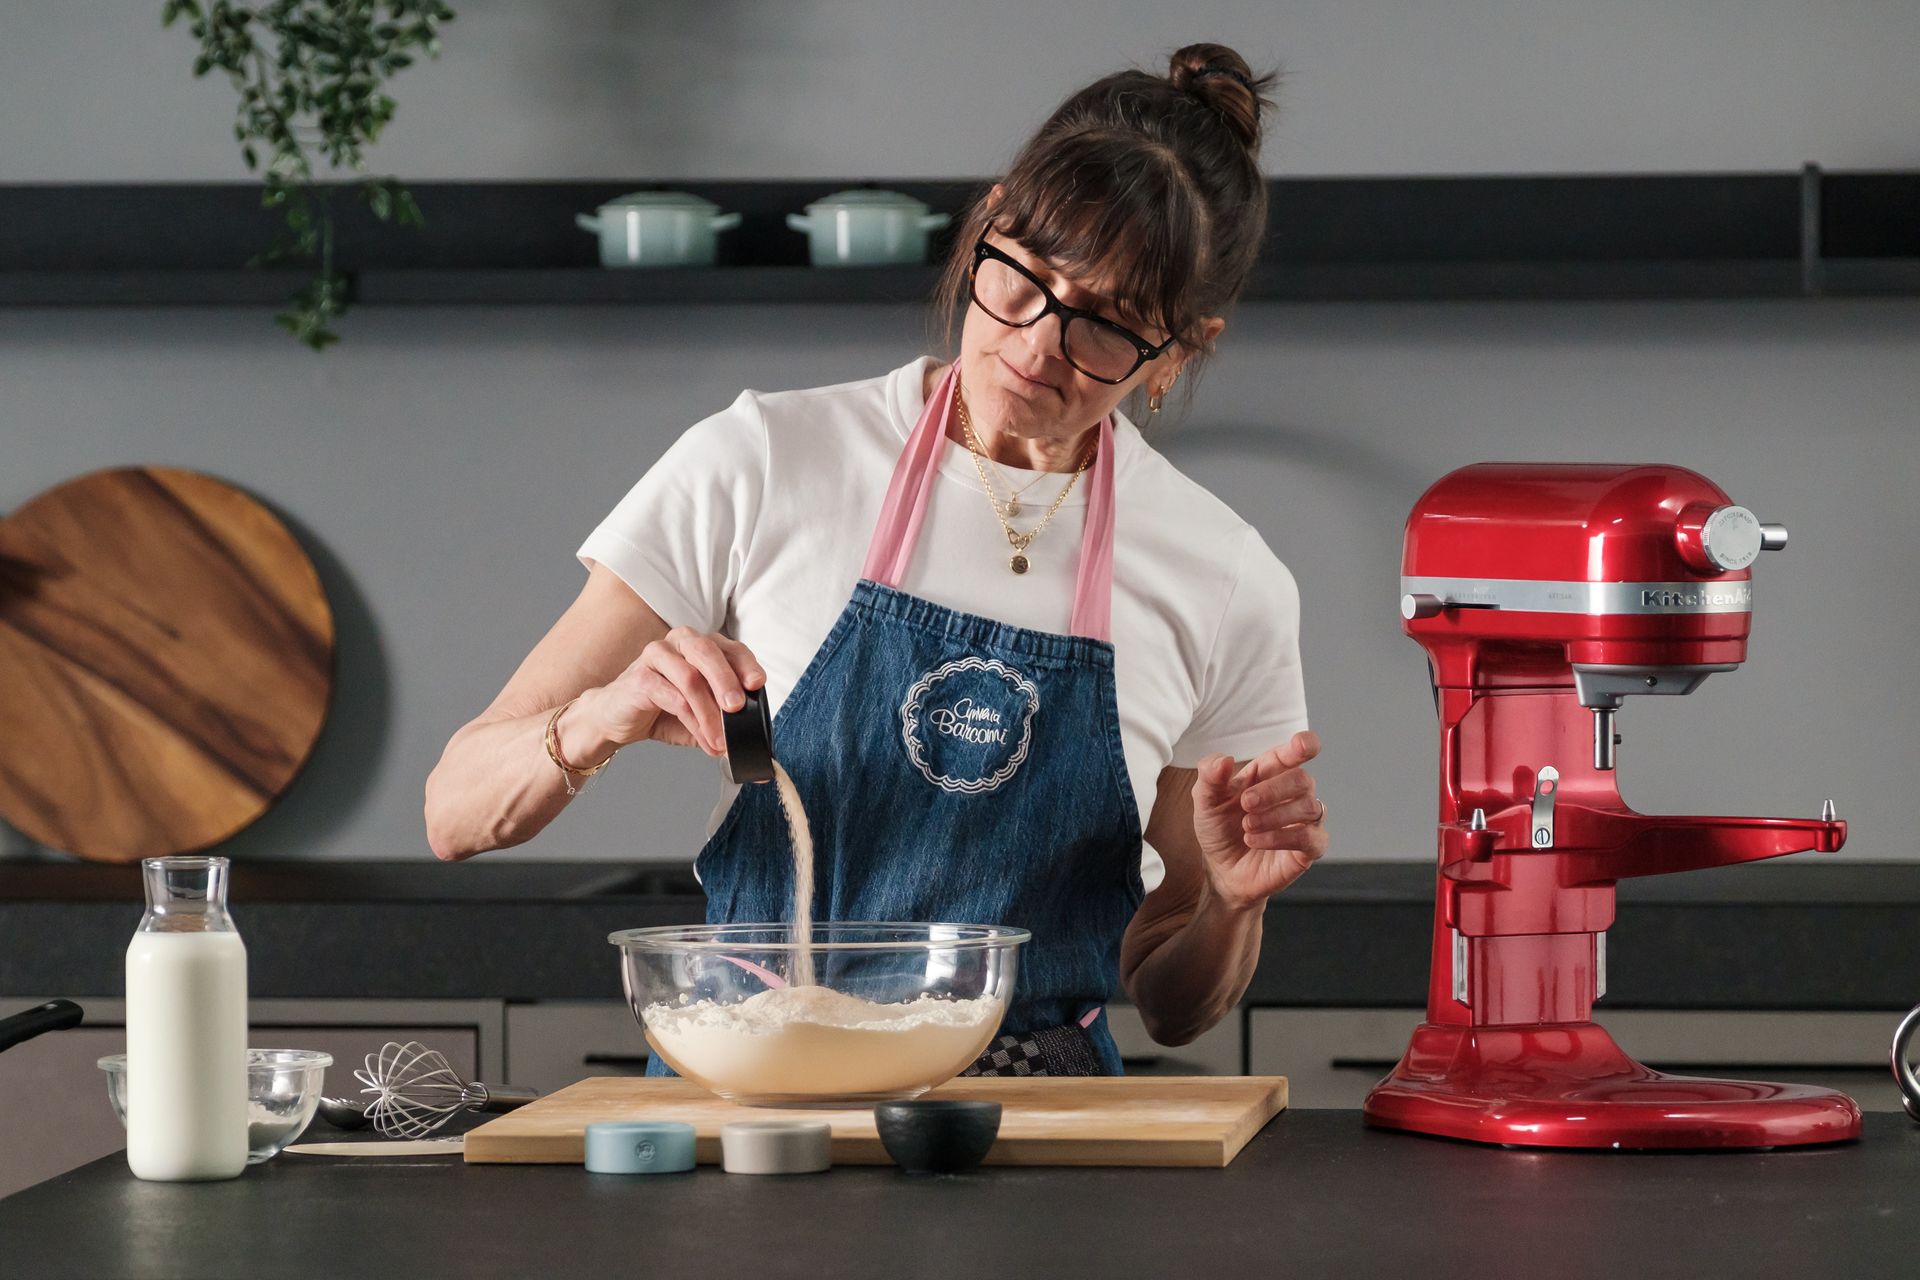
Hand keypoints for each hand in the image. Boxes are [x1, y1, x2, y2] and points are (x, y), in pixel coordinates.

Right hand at [574, 627, 766, 757]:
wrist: (614, 718)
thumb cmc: (661, 711)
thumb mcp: (702, 715)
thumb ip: (726, 721)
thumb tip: (754, 747)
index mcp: (701, 645)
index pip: (731, 648)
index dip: (746, 665)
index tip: (758, 685)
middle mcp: (680, 643)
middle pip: (709, 653)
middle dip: (727, 681)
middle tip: (737, 708)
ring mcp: (657, 656)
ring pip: (690, 677)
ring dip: (710, 712)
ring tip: (721, 740)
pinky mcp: (640, 677)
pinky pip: (673, 698)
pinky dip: (693, 721)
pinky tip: (704, 739)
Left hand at [1190, 730, 1326, 911]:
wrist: (1222, 870)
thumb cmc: (1219, 829)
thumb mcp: (1205, 801)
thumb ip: (1210, 776)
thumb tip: (1225, 760)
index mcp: (1270, 773)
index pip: (1296, 752)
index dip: (1304, 745)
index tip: (1302, 746)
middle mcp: (1292, 793)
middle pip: (1302, 779)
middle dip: (1273, 790)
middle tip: (1246, 804)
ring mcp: (1304, 821)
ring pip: (1309, 807)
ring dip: (1275, 815)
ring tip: (1246, 827)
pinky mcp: (1309, 848)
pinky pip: (1311, 837)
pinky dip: (1281, 837)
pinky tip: (1256, 841)